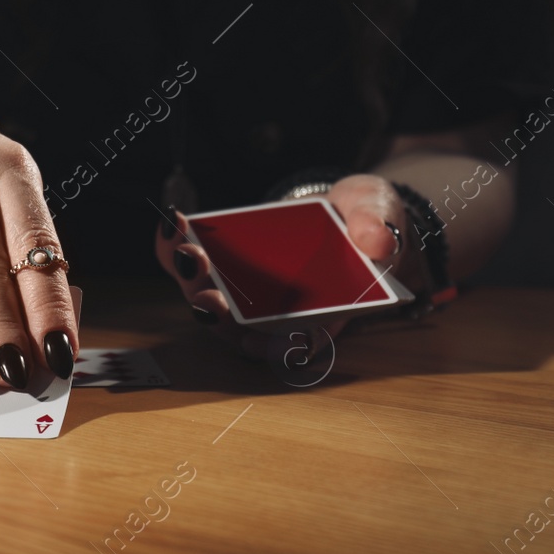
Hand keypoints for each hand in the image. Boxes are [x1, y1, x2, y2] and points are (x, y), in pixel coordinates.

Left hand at [153, 174, 420, 361]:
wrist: (344, 204)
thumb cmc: (365, 220)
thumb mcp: (380, 214)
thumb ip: (378, 226)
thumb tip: (377, 242)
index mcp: (325, 310)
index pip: (299, 342)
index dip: (275, 348)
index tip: (254, 342)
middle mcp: (280, 310)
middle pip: (243, 328)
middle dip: (220, 315)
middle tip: (209, 294)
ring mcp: (249, 289)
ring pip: (212, 301)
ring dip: (192, 280)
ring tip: (184, 248)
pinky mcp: (226, 262)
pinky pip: (195, 264)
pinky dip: (176, 247)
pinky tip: (173, 223)